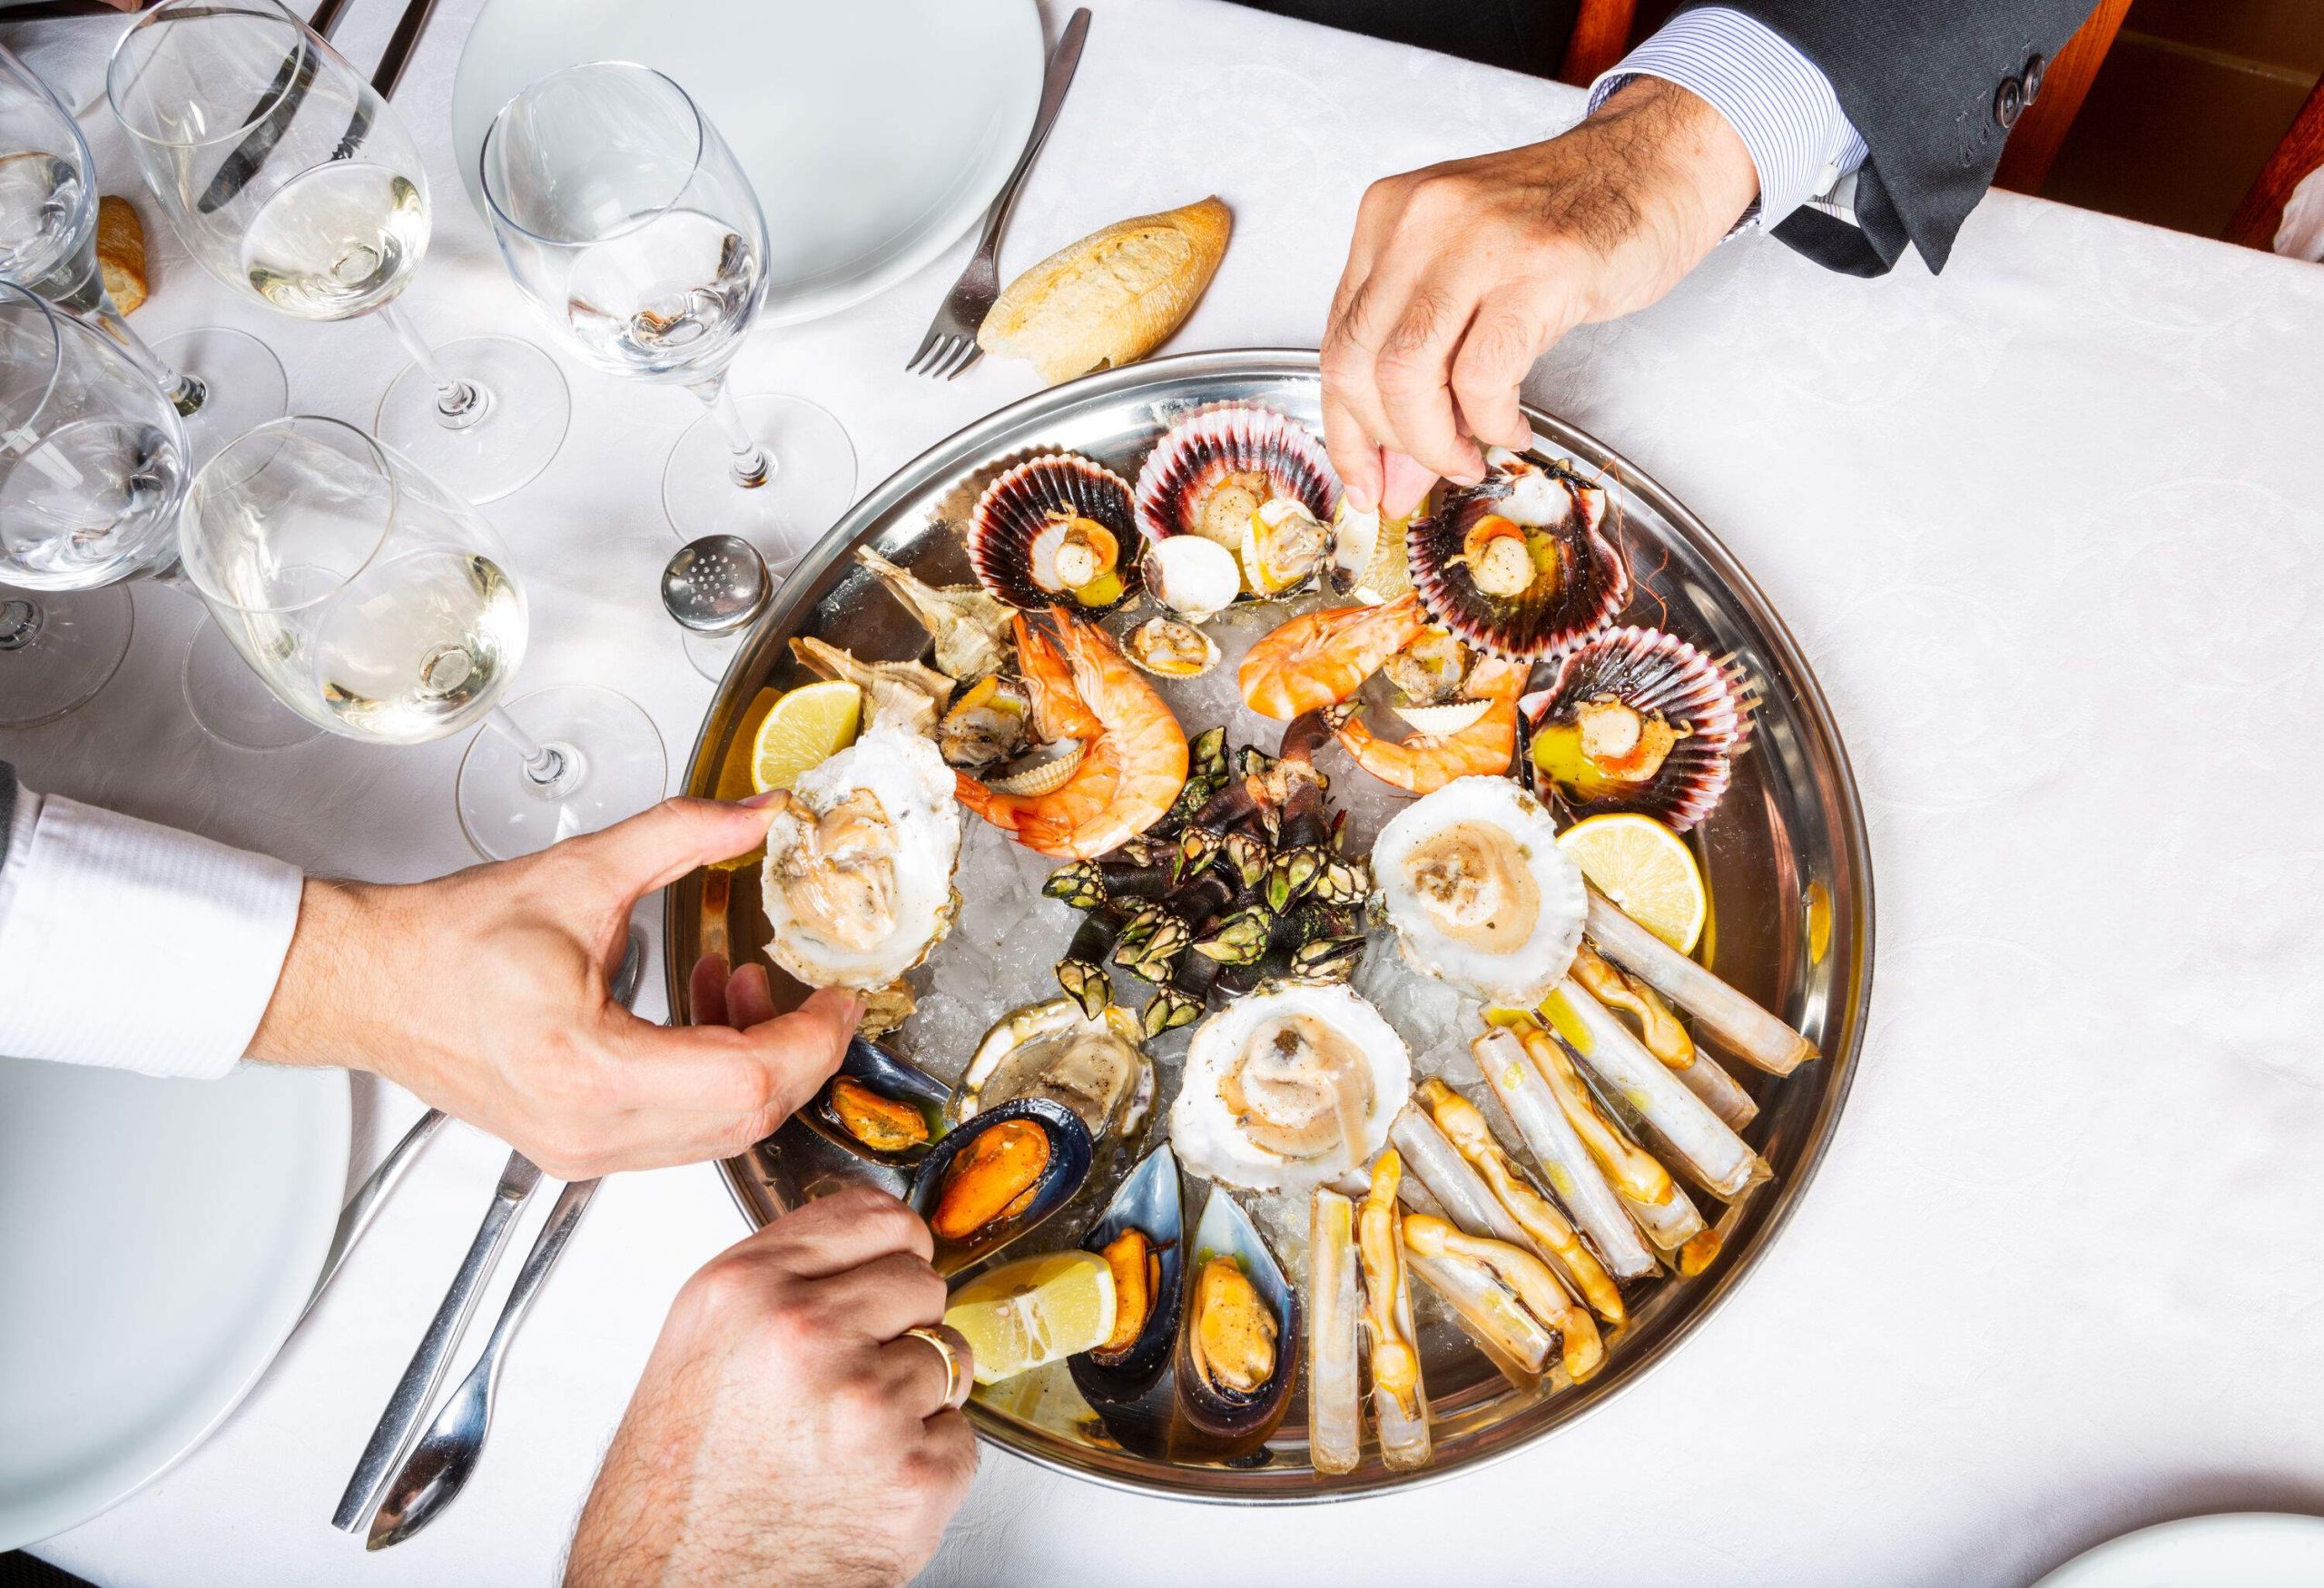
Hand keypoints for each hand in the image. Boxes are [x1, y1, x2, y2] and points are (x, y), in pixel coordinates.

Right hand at [249, 797, 861, 1178]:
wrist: (371, 984)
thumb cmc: (449, 943)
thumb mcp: (583, 873)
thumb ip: (683, 836)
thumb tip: (758, 814)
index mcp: (591, 1070)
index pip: (749, 1079)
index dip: (814, 1039)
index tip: (841, 997)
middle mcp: (590, 1130)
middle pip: (747, 1118)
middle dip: (800, 1053)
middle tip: (819, 997)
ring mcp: (584, 1151)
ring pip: (719, 1133)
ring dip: (757, 1063)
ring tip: (749, 985)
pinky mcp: (579, 1149)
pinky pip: (681, 1132)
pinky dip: (715, 1077)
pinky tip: (710, 1014)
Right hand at [564, 1186, 977, 1587]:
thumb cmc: (676, 1490)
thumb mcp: (701, 1345)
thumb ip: (782, 1282)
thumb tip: (862, 1249)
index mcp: (746, 1289)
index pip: (876, 1215)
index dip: (891, 1249)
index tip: (888, 1270)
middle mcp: (808, 1334)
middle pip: (922, 1282)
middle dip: (901, 1327)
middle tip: (848, 1380)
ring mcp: (869, 1404)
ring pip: (948, 1357)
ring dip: (916, 1397)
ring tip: (845, 1440)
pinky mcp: (916, 1474)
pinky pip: (960, 1435)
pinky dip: (927, 1462)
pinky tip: (864, 1484)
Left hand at [1321, 77, 1758, 513]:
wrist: (1654, 166)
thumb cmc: (1566, 221)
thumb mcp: (1470, 282)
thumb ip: (1423, 367)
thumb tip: (1393, 473)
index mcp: (1389, 217)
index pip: (1337, 342)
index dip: (1344, 429)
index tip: (1363, 479)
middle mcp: (1420, 220)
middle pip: (1358, 363)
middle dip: (1386, 443)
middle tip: (1422, 476)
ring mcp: (1477, 239)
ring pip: (1405, 374)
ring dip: (1432, 442)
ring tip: (1466, 456)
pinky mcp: (1538, 267)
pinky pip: (1483, 377)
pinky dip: (1490, 423)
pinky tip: (1510, 426)